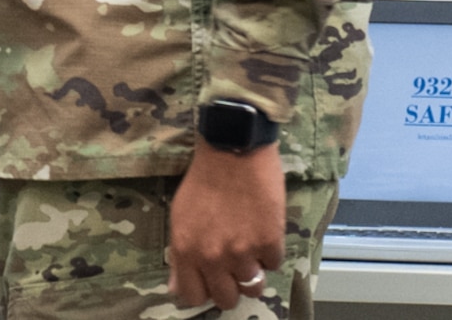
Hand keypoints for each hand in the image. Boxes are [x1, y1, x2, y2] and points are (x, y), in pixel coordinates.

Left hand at [167, 139, 283, 310]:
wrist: (232, 151)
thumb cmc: (203, 181)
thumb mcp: (180, 217)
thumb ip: (180, 256)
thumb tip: (178, 288)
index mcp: (186, 250)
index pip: (192, 296)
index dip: (201, 292)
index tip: (208, 283)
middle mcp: (213, 257)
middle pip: (226, 299)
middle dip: (229, 287)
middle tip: (232, 268)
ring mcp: (243, 252)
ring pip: (253, 288)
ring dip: (252, 273)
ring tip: (249, 251)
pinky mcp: (270, 243)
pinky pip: (273, 265)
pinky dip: (269, 253)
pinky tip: (261, 232)